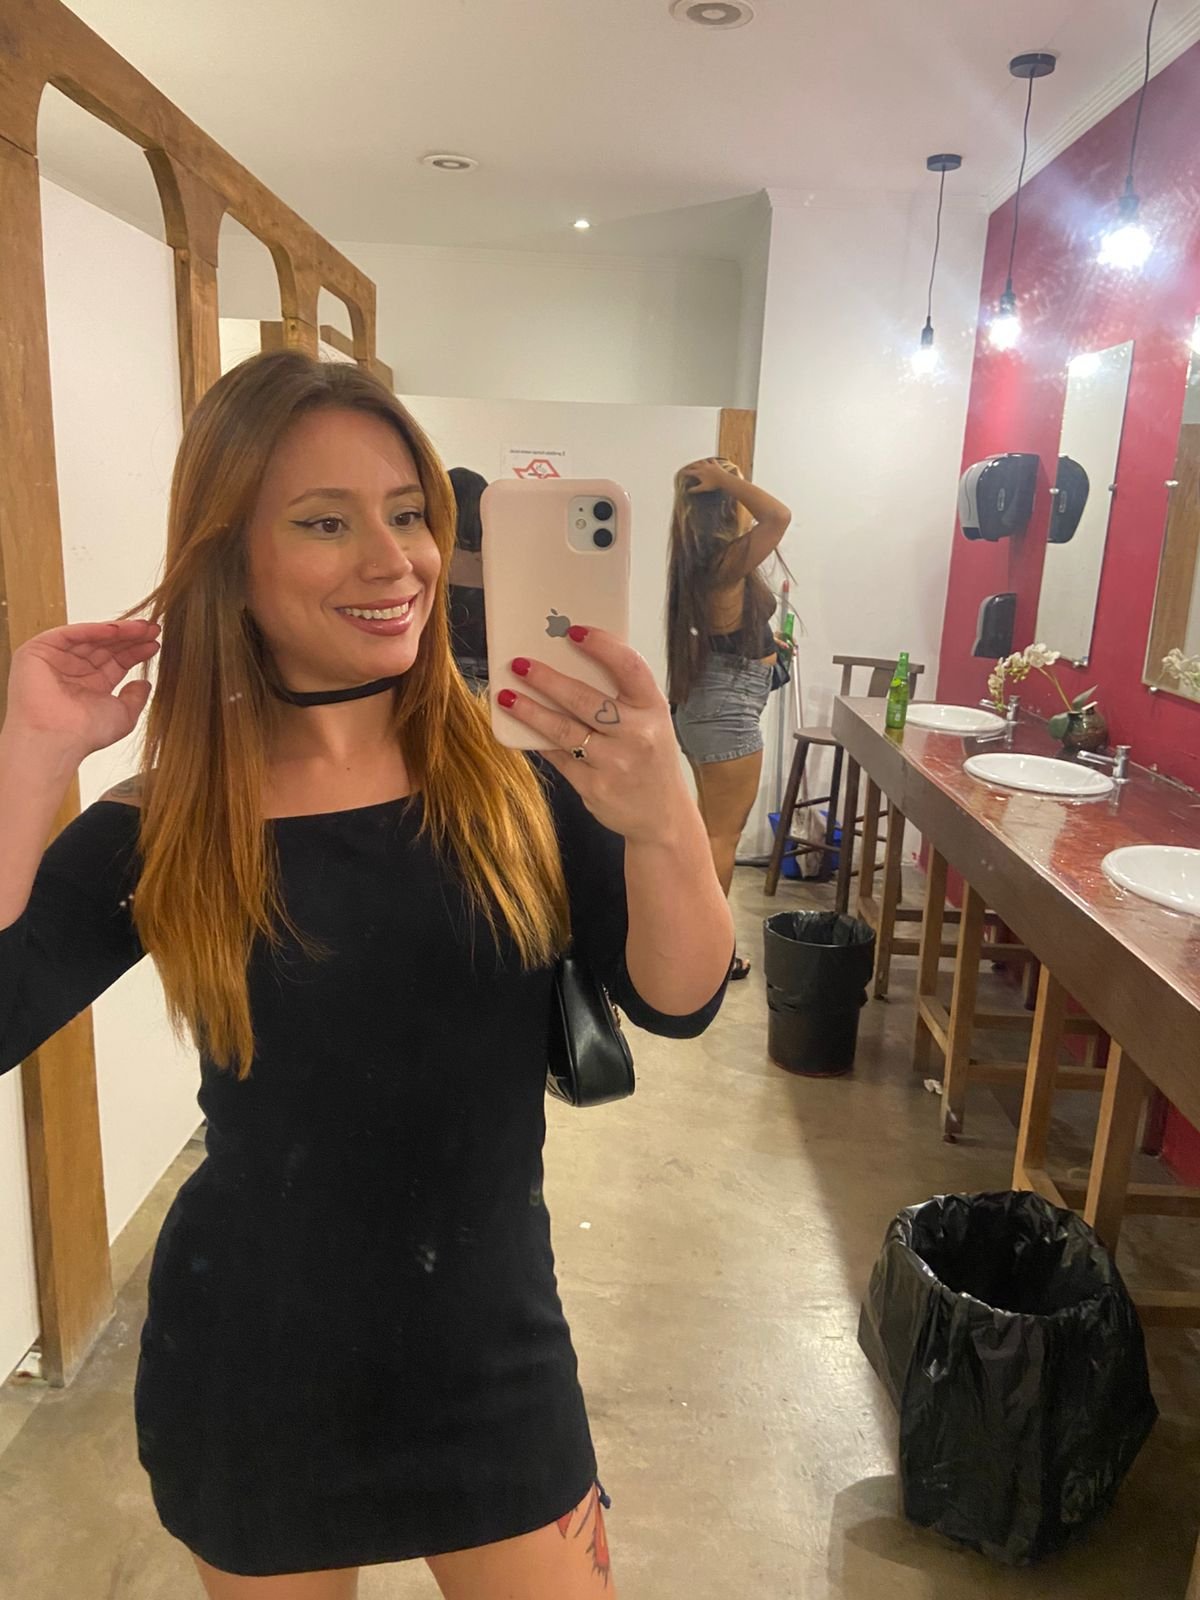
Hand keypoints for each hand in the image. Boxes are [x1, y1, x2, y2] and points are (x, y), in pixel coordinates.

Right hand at [4, 619, 159, 759]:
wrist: (56, 740)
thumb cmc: (84, 733)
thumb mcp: (122, 715)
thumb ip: (135, 698)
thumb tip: (145, 682)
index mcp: (89, 685)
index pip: (115, 661)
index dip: (135, 651)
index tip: (155, 643)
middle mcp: (71, 671)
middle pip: (104, 646)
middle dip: (130, 637)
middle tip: (153, 629)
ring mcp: (53, 660)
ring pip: (89, 638)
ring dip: (118, 631)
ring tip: (143, 628)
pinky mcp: (37, 651)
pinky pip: (69, 634)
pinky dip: (93, 630)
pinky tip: (117, 629)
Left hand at [495, 628, 690, 846]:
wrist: (662, 815)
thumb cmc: (651, 758)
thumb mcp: (650, 721)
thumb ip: (621, 696)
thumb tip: (570, 660)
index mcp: (653, 709)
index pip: (630, 668)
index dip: (602, 646)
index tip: (574, 632)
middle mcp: (637, 735)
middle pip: (585, 700)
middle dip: (547, 679)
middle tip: (521, 664)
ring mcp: (615, 764)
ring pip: (563, 730)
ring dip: (531, 710)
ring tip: (507, 696)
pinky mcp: (594, 787)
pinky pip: (558, 757)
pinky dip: (538, 740)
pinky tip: (520, 727)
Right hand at [682, 458, 733, 493]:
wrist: (724, 479)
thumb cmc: (714, 484)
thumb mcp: (703, 488)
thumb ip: (695, 489)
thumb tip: (688, 491)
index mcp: (699, 472)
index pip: (689, 472)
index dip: (685, 472)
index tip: (681, 473)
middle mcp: (703, 467)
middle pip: (694, 465)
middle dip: (690, 466)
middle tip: (688, 467)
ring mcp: (709, 465)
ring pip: (702, 461)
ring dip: (699, 462)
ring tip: (697, 462)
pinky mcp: (716, 464)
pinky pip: (711, 460)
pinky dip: (709, 460)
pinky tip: (709, 460)